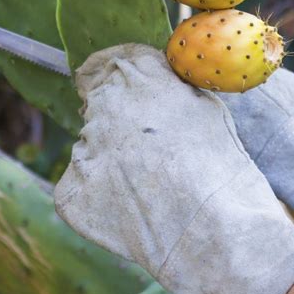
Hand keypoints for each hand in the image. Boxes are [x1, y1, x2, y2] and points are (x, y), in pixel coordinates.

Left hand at [54, 44, 293, 293]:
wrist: (216, 230)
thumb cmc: (221, 169)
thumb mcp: (203, 108)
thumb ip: (166, 86)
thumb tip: (148, 79)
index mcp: (138, 80)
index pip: (110, 63)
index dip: (113, 77)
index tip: (116, 89)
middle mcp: (103, 108)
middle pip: (96, 106)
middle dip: (114, 123)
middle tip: (144, 153)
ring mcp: (84, 151)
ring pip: (88, 149)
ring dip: (108, 162)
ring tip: (147, 189)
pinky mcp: (71, 191)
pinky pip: (79, 186)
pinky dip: (98, 197)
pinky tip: (131, 210)